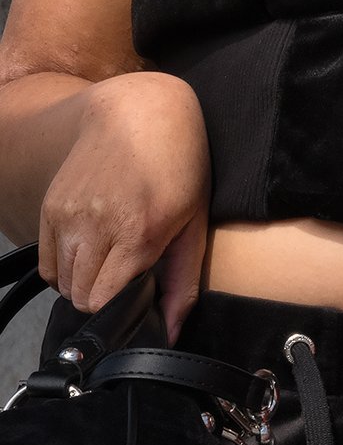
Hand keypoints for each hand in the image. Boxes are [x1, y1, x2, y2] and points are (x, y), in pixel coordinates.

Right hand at [38, 71, 211, 328]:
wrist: (140, 110)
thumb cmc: (179, 166)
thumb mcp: (193, 223)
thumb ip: (182, 283)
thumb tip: (170, 333)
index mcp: (138, 234)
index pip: (104, 302)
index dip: (120, 307)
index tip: (136, 294)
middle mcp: (97, 226)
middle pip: (80, 296)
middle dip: (101, 297)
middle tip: (124, 277)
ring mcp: (68, 215)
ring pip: (61, 281)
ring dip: (82, 282)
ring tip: (109, 260)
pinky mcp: (51, 206)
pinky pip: (46, 261)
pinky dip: (63, 267)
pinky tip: (88, 251)